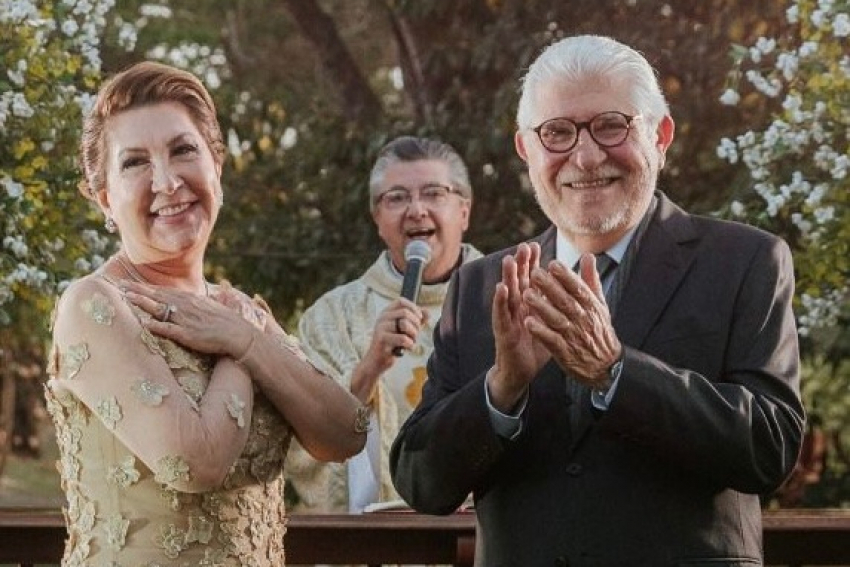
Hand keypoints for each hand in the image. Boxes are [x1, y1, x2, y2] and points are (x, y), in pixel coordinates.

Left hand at [122, 281, 254, 358]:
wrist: (239, 333)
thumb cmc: (226, 322)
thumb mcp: (211, 306)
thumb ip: (197, 303)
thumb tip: (194, 299)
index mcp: (190, 299)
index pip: (162, 291)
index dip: (144, 288)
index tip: (129, 285)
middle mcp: (185, 306)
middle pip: (157, 296)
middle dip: (137, 291)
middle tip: (119, 285)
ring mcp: (186, 320)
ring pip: (159, 308)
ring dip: (142, 302)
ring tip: (126, 298)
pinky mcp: (188, 334)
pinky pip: (168, 329)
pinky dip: (155, 325)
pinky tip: (143, 323)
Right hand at [349, 298, 425, 403]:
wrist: (377, 361)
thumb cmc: (393, 344)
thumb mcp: (406, 330)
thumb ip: (416, 320)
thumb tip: (428, 312)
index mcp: (387, 312)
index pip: (401, 301)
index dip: (413, 308)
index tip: (418, 319)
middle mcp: (382, 318)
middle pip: (405, 312)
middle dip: (416, 325)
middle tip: (415, 335)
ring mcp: (380, 328)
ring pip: (405, 324)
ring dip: (413, 335)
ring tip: (411, 342)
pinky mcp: (381, 340)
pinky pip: (403, 338)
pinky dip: (410, 345)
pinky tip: (406, 349)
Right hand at [488, 242, 548, 410]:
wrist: (521, 371)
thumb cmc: (535, 346)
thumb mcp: (549, 322)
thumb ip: (554, 304)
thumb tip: (565, 287)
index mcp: (528, 304)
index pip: (530, 280)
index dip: (532, 263)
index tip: (535, 246)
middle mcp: (516, 308)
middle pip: (518, 281)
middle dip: (520, 263)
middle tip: (523, 246)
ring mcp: (508, 318)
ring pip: (507, 294)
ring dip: (507, 276)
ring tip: (509, 260)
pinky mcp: (502, 331)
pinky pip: (501, 314)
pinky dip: (500, 301)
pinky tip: (500, 288)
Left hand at [524, 253, 621, 387]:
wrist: (606, 366)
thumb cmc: (599, 330)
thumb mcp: (600, 305)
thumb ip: (591, 280)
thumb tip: (588, 256)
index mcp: (591, 306)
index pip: (578, 288)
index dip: (566, 276)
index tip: (552, 264)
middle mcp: (583, 319)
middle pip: (565, 301)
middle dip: (550, 287)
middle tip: (534, 273)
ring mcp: (573, 336)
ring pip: (556, 319)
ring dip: (542, 307)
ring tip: (526, 295)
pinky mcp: (565, 352)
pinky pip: (552, 340)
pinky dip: (541, 332)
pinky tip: (529, 322)